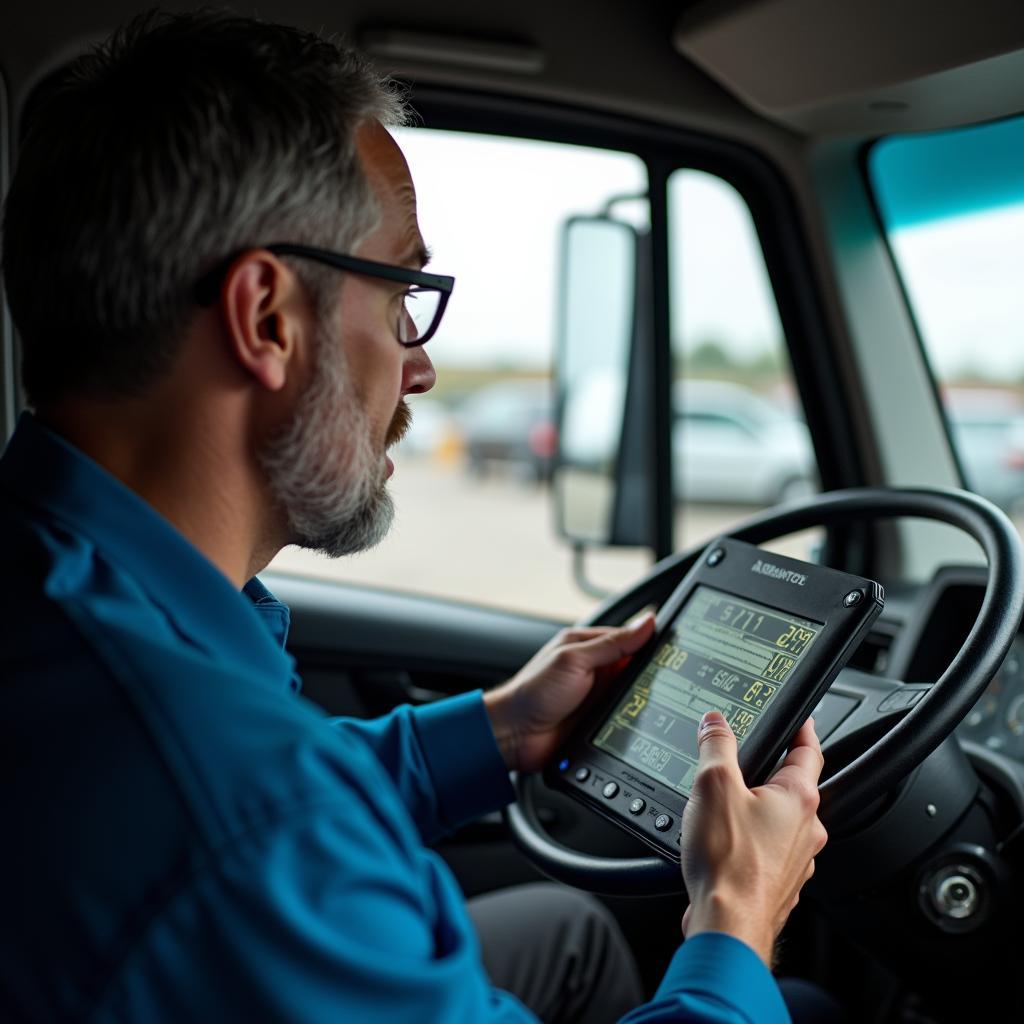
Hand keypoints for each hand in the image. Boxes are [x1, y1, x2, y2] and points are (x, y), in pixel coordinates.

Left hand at [483, 613, 655, 772]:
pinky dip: (637, 722)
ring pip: (637, 696)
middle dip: (652, 676)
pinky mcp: (603, 722)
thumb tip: (646, 623)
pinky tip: (646, 725)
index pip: (631, 639)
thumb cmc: (533, 691)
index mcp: (589, 646)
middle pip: (638, 669)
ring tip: (658, 704)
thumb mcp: (574, 659)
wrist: (514, 735)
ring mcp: (600, 697)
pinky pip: (629, 720)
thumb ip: (611, 643)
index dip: (653, 644)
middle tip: (669, 682)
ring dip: (645, 701)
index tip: (677, 649)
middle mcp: (597, 670)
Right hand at [679, 712, 826, 965]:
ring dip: (758, 809)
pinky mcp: (778, 884)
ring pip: (780, 822)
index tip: (799, 717)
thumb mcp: (713, 785)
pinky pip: (767, 851)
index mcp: (799, 798)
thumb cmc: (729, 862)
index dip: (802, 728)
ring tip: (726, 802)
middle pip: (793, 787)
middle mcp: (806, 830)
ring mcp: (795, 860)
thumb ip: (716, 746)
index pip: (809, 750)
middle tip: (750, 758)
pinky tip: (724, 842)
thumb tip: (715, 723)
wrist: (727, 925)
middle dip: (771, 771)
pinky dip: (750, 841)